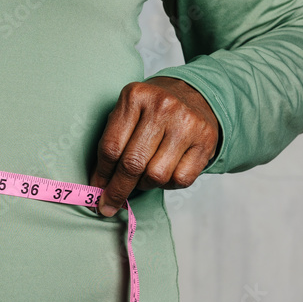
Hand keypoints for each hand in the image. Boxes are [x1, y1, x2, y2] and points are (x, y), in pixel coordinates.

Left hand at [88, 76, 219, 216]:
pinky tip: (163, 174)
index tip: (97, 189)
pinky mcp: (206, 141)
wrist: (192, 96)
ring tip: (140, 179)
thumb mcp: (127, 113)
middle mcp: (162, 107)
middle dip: (118, 190)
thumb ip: (113, 142)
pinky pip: (180, 179)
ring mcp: (186, 124)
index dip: (101, 174)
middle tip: (109, 205)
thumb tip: (101, 184)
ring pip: (156, 175)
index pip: (111, 147)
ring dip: (143, 185)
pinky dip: (167, 185)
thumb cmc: (151, 111)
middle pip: (133, 163)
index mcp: (135, 97)